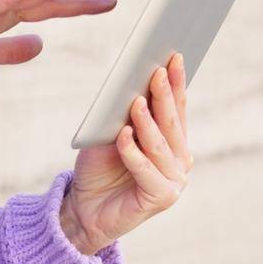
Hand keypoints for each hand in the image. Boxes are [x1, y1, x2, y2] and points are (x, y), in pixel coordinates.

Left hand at [59, 52, 192, 255]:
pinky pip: (146, 170)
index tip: (174, 55)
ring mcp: (174, 181)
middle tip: (157, 69)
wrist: (84, 208)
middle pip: (171, 123)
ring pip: (160, 145)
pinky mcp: (161, 198)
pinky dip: (133, 152)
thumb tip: (133, 86)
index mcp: (172, 142)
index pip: (176, 108)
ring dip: (147, 123)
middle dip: (164, 95)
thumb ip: (125, 116)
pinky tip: (123, 136)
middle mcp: (178, 160)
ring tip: (136, 102)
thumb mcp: (110, 134)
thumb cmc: (99, 168)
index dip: (176, 82)